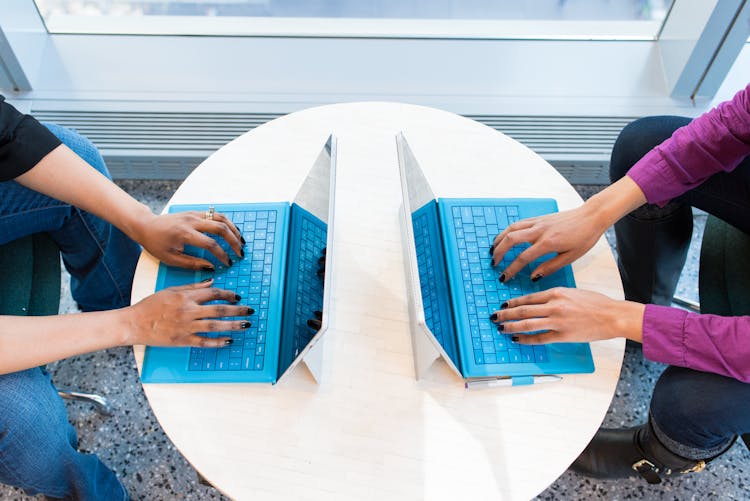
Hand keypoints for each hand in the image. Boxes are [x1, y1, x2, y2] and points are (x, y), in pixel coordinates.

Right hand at [124, 279, 253, 346]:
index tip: (238, 296)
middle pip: (218, 309)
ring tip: (246, 324)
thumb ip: (193, 286)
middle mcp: (188, 311)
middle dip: (237, 310)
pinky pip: (204, 342)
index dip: (228, 294)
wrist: (134, 323)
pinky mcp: (182, 340)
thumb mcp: (172, 290)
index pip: (213, 293)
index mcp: (186, 297)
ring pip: (215, 326)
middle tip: (250, 310)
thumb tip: (212, 281)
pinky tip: (229, 341)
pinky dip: (218, 342)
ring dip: (233, 325)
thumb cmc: (151, 305)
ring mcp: (186, 327)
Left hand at [134, 210, 244, 267]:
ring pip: (221, 218)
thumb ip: (192, 263)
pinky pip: (216, 215)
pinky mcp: (196, 212)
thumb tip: (211, 267)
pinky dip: (227, 223)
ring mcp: (195, 214)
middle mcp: (192, 221)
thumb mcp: (170, 258)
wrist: (146, 225)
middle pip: (220, 228)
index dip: (222, 255)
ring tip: (241, 241)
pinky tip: (232, 231)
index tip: (228, 263)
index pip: (210, 244)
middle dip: (234, 241)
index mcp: (184, 234)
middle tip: (240, 253)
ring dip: (234, 230)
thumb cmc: (156, 243)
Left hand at [489, 287, 644, 343]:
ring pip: (527, 323)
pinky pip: (539, 338)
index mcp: (557, 292)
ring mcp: (557, 321)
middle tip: (494, 316)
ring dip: (511, 326)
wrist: (612, 315)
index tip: (503, 305)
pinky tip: (517, 339)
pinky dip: (526, 339)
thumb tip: (542, 302)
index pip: (528, 297)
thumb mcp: (574, 292)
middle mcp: (554, 305)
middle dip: (506, 314)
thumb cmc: (597, 303)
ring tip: (501, 328)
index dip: (513, 302)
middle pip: (523, 310)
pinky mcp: (562, 335)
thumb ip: (557, 296)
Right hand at [490, 203, 607, 281]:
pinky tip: (505, 237)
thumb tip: (533, 277)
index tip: (504, 278)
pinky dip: (507, 231)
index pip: (523, 258)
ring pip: (511, 228)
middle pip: (511, 240)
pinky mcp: (538, 218)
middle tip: (494, 263)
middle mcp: (539, 231)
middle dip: (499, 252)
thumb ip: (550, 267)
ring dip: (499, 239)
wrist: (591, 216)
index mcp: (548, 243)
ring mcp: (538, 222)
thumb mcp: (570, 257)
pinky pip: (518, 223)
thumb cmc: (584, 237)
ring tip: (493, 250)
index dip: (511, 269)